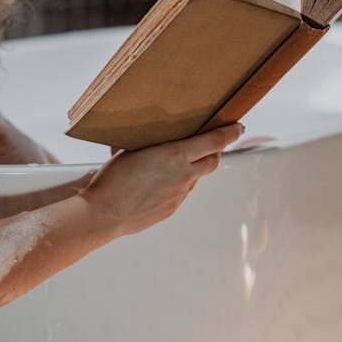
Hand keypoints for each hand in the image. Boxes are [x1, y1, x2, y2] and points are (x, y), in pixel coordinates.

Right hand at [82, 122, 241, 237]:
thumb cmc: (112, 179)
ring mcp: (179, 196)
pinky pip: (180, 194)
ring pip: (194, 179)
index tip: (237, 127)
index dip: (229, 133)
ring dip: (192, 169)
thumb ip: (153, 145)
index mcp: (175, 155)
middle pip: (212, 161)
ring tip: (172, 165)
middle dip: (215, 151)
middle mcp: (183, 176)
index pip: (214, 141)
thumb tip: (159, 141)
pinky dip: (176, 185)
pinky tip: (157, 184)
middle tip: (210, 144)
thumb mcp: (132, 150)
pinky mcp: (171, 209)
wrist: (104, 214)